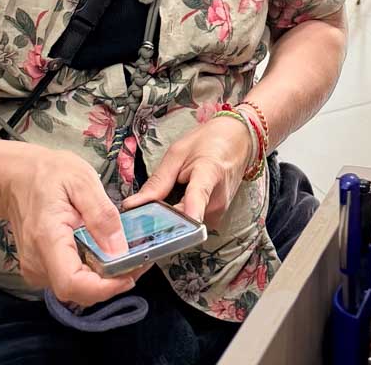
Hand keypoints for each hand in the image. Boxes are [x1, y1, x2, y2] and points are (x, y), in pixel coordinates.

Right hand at [0, 145, 137, 305]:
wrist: (16, 178)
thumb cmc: (49, 174)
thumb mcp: (82, 181)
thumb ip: (102, 216)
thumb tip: (120, 251)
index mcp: (47, 239)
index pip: (71, 283)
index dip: (103, 288)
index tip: (131, 275)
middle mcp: (37, 263)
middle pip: (77, 291)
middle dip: (112, 283)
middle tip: (141, 260)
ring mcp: (36, 269)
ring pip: (76, 289)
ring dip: (104, 280)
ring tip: (130, 256)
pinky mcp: (41, 269)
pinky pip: (71, 279)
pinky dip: (92, 273)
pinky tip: (108, 254)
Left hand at [122, 116, 253, 227]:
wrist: (239, 141)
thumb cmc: (208, 141)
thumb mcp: (178, 152)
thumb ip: (157, 181)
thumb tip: (131, 206)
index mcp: (209, 173)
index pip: (198, 197)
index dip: (186, 214)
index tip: (174, 231)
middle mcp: (217, 199)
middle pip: (182, 219)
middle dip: (159, 219)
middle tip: (139, 212)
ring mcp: (219, 212)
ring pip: (184, 224)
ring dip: (169, 217)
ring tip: (163, 198)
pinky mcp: (217, 218)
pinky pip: (191, 222)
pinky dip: (179, 216)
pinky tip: (176, 202)